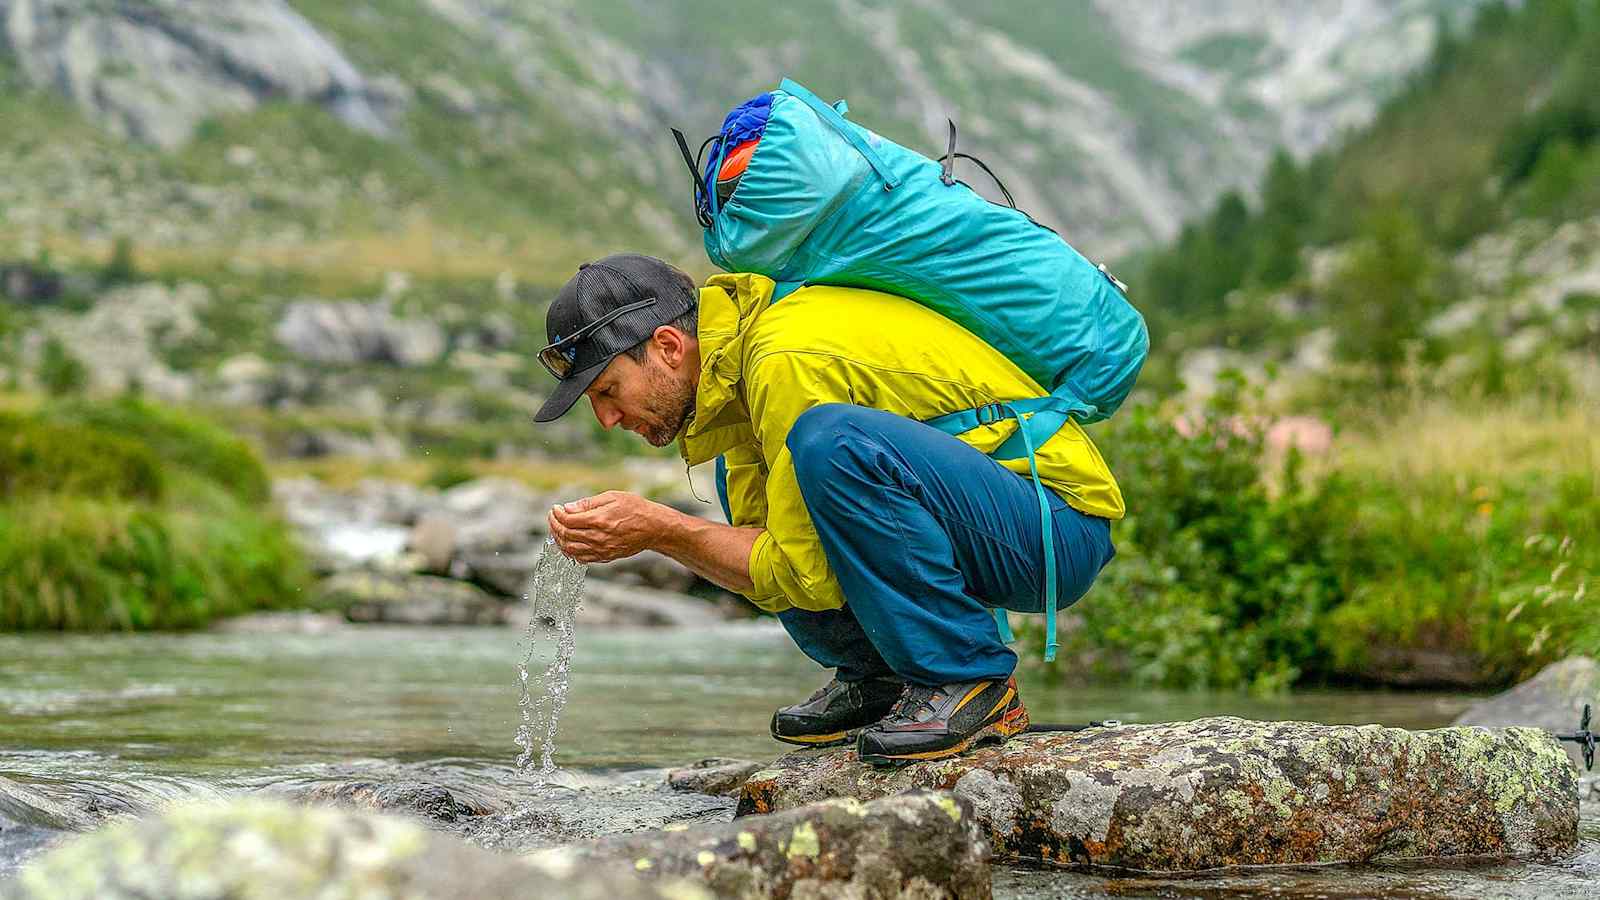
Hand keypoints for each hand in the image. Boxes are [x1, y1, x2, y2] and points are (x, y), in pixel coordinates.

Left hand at [546, 491, 667, 563]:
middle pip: (566, 535)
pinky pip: (581, 558)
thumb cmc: (635, 509)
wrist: (654, 528)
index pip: (567, 520)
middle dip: (554, 525)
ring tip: (557, 530)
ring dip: (559, 540)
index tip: (555, 508)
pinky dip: (570, 552)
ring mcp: (601, 549)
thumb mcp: (613, 497)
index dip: (557, 514)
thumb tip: (568, 508)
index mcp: (598, 520)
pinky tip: (568, 543)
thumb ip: (588, 503)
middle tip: (552, 517)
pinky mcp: (605, 557)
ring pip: (570, 549)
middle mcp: (598, 537)